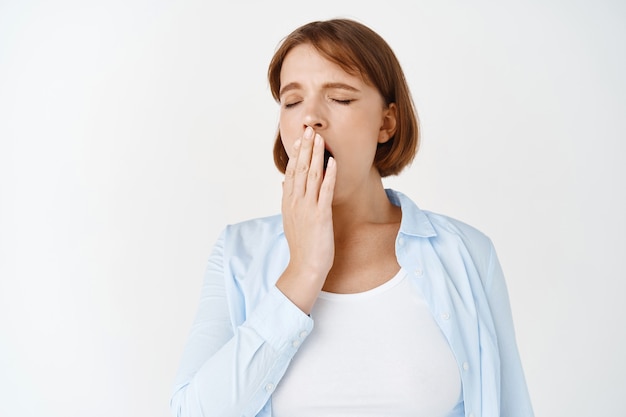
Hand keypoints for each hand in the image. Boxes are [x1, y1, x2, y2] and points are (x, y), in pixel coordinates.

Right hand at [276, 126, 336, 313]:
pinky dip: (329, 174)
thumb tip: (285, 183)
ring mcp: (307, 207)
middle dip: (305, 148)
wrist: (305, 267)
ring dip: (316, 155)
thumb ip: (288, 199)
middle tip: (308, 130)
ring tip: (319, 138)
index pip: (291, 172)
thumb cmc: (302, 245)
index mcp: (288, 202)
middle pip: (300, 169)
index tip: (300, 138)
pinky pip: (325, 190)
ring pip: (311, 175)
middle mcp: (295, 201)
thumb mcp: (290, 220)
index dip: (296, 154)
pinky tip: (332, 162)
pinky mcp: (320, 215)